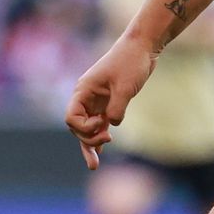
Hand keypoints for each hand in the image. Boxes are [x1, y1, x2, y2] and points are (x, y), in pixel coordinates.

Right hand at [65, 34, 155, 169]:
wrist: (143, 47)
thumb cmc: (131, 62)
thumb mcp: (124, 88)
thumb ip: (116, 109)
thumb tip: (111, 125)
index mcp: (83, 90)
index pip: (70, 118)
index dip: (83, 128)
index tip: (103, 124)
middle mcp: (86, 96)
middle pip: (77, 126)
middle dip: (89, 138)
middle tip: (108, 139)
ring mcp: (97, 100)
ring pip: (88, 127)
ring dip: (91, 144)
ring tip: (93, 166)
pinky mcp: (109, 102)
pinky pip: (100, 123)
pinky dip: (99, 136)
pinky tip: (101, 150)